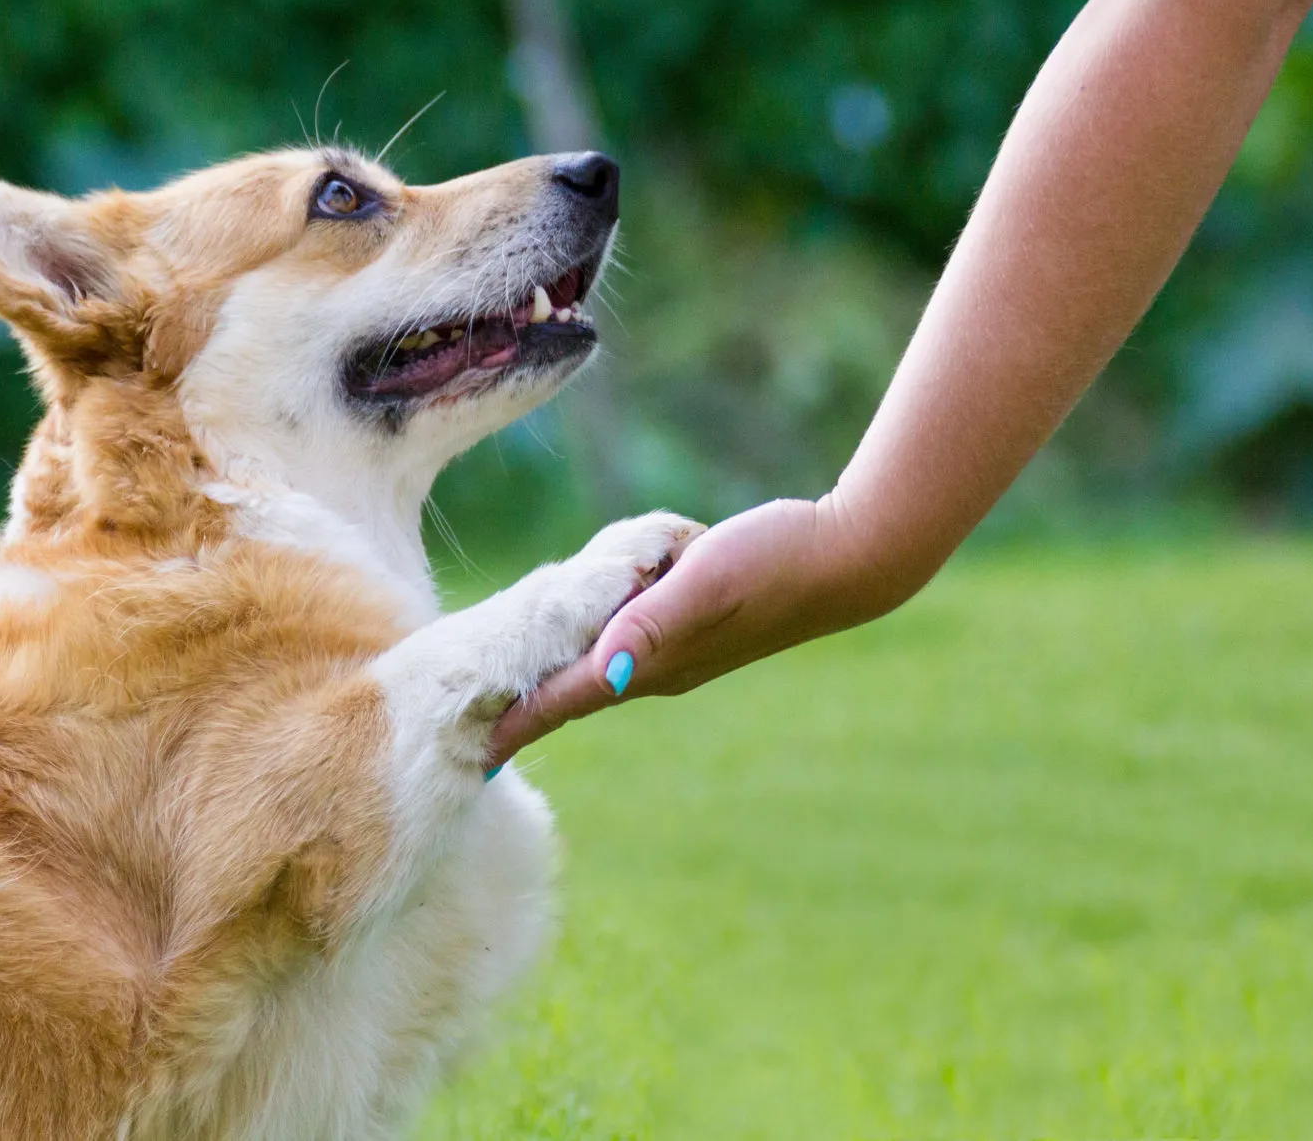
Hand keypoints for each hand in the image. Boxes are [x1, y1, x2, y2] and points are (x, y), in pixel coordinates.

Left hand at [484, 495, 894, 767]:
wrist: (847, 560)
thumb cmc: (775, 561)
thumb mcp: (705, 579)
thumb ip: (650, 621)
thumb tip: (603, 671)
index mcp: (651, 661)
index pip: (563, 699)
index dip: (511, 723)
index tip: (465, 753)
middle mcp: (660, 668)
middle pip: (572, 693)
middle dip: (520, 707)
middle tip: (466, 719)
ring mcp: (680, 653)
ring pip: (598, 667)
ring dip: (553, 677)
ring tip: (504, 685)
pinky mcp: (697, 629)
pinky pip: (628, 640)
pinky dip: (592, 638)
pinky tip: (579, 625)